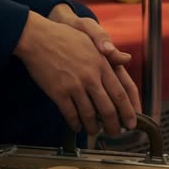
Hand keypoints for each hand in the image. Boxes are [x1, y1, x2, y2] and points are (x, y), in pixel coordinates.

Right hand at [50, 6, 142, 122]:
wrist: (36, 37)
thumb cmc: (63, 36)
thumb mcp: (90, 39)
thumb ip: (109, 53)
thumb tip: (127, 59)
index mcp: (101, 64)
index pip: (121, 93)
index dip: (128, 111)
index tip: (132, 123)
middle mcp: (90, 77)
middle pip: (108, 109)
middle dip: (113, 125)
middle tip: (115, 132)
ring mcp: (74, 86)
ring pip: (89, 115)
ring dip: (93, 127)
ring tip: (94, 131)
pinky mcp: (58, 92)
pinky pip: (70, 114)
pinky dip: (75, 123)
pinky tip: (76, 126)